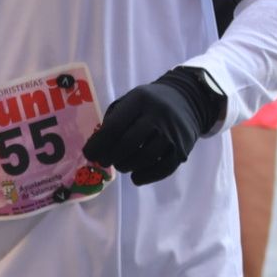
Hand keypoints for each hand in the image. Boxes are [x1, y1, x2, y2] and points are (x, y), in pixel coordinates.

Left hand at [82, 68, 221, 185]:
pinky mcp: (183, 148)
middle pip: (129, 143)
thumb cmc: (148, 103)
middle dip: (111, 156)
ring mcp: (173, 133)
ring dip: (127, 166)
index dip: (99, 144)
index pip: (115, 126)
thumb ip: (113, 120)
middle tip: (103, 162)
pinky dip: (147, 176)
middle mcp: (158, 116)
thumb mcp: (129, 101)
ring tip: (120, 165)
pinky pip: (164, 168)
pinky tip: (136, 177)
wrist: (187, 99)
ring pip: (146, 157)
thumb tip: (96, 147)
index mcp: (139, 101)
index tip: (89, 154)